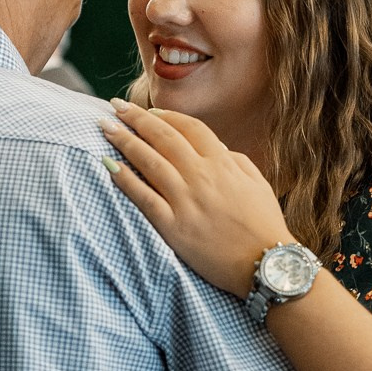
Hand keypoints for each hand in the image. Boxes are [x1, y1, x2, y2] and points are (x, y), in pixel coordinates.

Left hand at [99, 100, 293, 297]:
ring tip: (104, 126)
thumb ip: (235, 161)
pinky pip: (144, 198)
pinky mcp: (173, 227)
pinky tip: (109, 166)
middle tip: (115, 107)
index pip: (189, 128)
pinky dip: (125, 180)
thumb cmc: (264, 225)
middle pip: (163, 138)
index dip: (166, 116)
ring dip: (124, 141)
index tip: (148, 111)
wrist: (266, 263)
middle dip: (137, 118)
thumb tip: (216, 147)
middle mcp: (201, 176)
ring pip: (149, 162)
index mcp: (223, 163)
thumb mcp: (257, 183)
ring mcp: (186, 201)